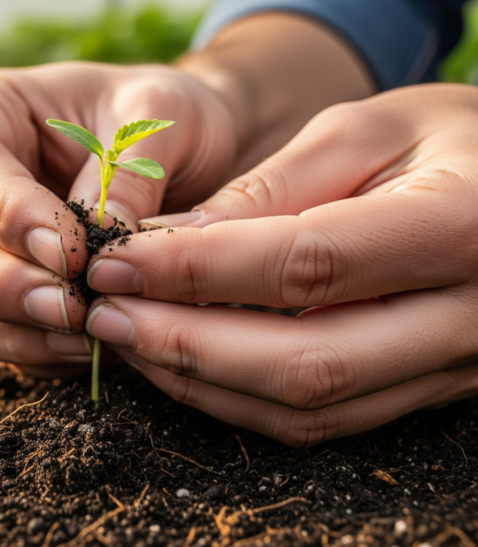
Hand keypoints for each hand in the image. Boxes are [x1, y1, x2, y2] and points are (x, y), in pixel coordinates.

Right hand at [0, 62, 237, 375]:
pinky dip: (30, 352)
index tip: (71, 253)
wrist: (183, 155)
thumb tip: (101, 238)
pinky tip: (85, 346)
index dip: (7, 214)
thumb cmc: (155, 118)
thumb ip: (127, 169)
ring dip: (11, 330)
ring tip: (86, 333)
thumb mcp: (157, 114)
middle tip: (67, 306)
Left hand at [85, 84, 477, 443]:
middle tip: (104, 316)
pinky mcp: (426, 389)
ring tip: (128, 339)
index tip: (115, 263)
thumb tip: (173, 242)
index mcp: (458, 226)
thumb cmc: (452, 137)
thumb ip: (273, 189)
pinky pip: (326, 416)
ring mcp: (452, 367)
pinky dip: (242, 397)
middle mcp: (468, 317)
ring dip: (202, 380)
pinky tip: (184, 362)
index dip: (197, 271)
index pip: (304, 264)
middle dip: (185, 344)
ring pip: (309, 407)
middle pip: (303, 362)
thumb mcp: (367, 130)